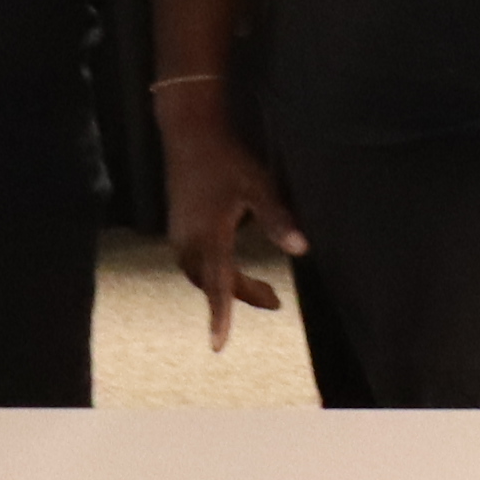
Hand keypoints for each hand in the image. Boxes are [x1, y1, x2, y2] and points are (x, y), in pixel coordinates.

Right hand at [163, 110, 303, 348]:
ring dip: (225, 285)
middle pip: (212, 284)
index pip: (217, 287)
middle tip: (276, 302)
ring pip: (201, 274)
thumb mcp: (259, 186)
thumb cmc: (228, 159)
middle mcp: (188, 241)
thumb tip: (302, 250)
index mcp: (209, 236)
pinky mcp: (177, 226)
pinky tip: (230, 264)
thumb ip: (278, 219)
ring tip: (259, 289)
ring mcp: (179, 234)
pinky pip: (194, 261)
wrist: (190, 133)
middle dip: (239, 297)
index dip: (220, 318)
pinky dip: (212, 270)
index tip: (218, 346)